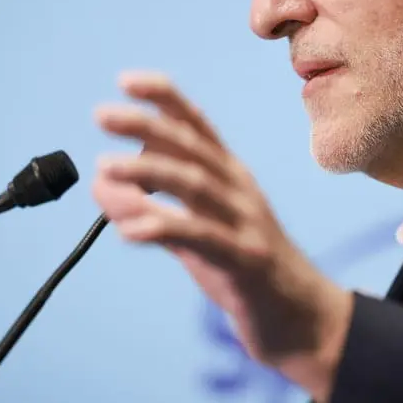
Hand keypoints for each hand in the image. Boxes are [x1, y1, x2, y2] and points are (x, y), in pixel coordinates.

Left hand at [91, 71, 352, 402]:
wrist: (302, 321)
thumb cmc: (243, 270)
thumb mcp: (192, 235)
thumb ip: (149, 207)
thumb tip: (100, 182)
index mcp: (230, 176)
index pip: (197, 126)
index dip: (164, 98)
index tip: (126, 81)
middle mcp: (240, 190)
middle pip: (193, 147)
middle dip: (147, 125)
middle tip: (102, 114)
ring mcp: (247, 224)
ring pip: (197, 186)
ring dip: (149, 172)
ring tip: (107, 167)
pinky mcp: (247, 261)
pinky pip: (204, 239)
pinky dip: (166, 228)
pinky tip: (131, 230)